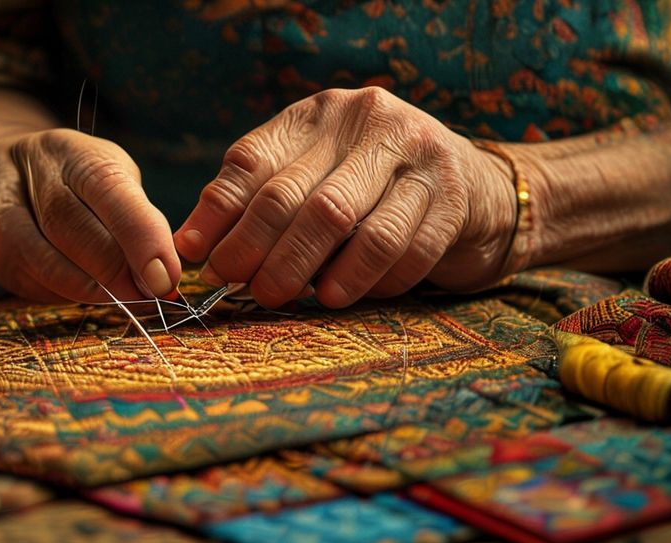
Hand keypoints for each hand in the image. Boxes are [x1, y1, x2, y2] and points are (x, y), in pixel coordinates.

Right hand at [0, 90, 179, 302]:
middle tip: (150, 293)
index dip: (140, 237)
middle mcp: (36, 176)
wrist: (9, 174)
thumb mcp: (117, 179)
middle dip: (117, 270)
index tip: (164, 278)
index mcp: (77, 154)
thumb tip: (164, 276)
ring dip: (94, 289)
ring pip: (46, 261)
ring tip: (127, 297)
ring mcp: (7, 214)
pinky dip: (72, 295)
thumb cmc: (82, 181)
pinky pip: (37, 285)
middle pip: (72, 228)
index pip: (108, 189)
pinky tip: (93, 291)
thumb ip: (140, 219)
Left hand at [174, 87, 515, 307]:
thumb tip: (192, 247)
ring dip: (312, 272)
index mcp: (319, 115)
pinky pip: (401, 250)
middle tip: (248, 290)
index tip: (199, 259)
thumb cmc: (375, 191)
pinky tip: (349, 296)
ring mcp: (414, 153)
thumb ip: (258, 202)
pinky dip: (370, 282)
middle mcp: (366, 121)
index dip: (218, 215)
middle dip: (261, 253)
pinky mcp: (453, 195)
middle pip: (295, 197)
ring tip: (294, 299)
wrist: (478, 190)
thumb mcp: (314, 177)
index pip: (252, 163)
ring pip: (346, 223)